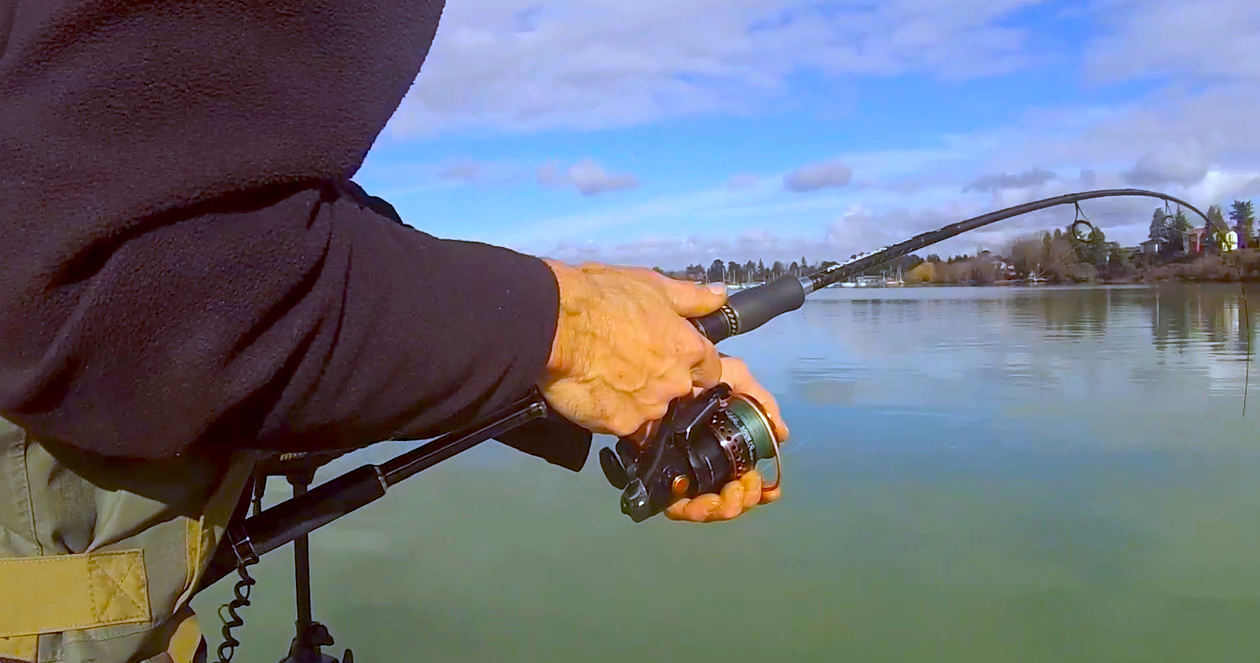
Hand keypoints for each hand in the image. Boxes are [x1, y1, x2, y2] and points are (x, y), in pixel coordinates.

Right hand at [538, 260, 726, 436]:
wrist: (555, 324)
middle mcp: (676, 383)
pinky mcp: (620, 426)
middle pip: (681, 393)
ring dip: (638, 400)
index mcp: (688, 349)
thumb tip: (721, 296)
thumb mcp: (652, 287)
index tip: (674, 358)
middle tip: (633, 364)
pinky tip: (596, 395)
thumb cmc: (603, 297)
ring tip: (609, 379)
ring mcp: (649, 408)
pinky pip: (623, 425)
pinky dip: (613, 413)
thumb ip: (691, 297)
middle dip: (664, 382)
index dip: (694, 364)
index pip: (711, 369)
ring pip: (652, 412)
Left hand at [665, 356, 789, 522]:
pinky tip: (708, 500)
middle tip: (747, 484)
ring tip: (734, 490)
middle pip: (727, 498)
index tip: (770, 491)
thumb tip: (782, 434)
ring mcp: (680, 474)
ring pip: (708, 507)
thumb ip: (760, 403)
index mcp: (718, 447)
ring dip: (728, 506)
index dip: (758, 491)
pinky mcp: (658, 480)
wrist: (659, 370)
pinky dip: (697, 510)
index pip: (742, 479)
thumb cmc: (695, 375)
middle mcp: (701, 464)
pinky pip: (679, 508)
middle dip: (744, 499)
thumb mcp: (734, 378)